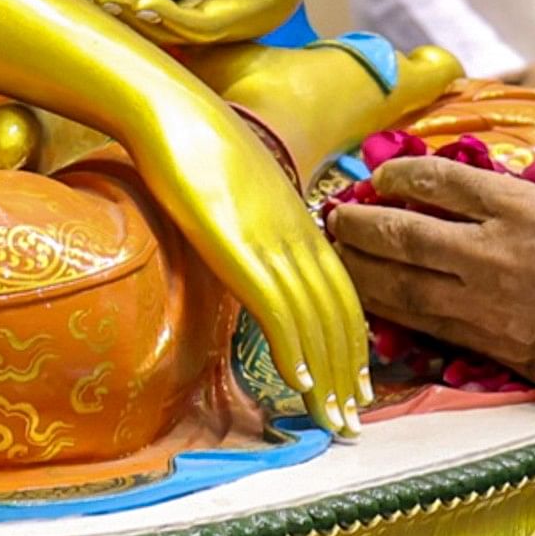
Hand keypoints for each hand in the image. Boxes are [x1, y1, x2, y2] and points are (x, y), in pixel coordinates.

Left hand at [88, 0, 310, 46]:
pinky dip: (115, 1)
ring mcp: (175, 22)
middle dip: (129, 16)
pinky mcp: (163, 10)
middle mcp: (194, 29)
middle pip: (157, 30)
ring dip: (116, 10)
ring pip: (141, 24)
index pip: (194, 27)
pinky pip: (135, 9)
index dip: (169, 18)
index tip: (146, 2)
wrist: (264, 3)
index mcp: (225, 24)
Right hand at [126, 86, 370, 436]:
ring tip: (336, 421)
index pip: (343, 296)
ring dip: (329, 379)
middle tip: (355, 423)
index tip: (361, 384)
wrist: (173, 112)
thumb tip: (260, 263)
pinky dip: (295, 349)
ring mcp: (274, 243)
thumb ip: (263, 231)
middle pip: (339, 317)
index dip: (355, 345)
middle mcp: (301, 237)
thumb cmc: (199, 147)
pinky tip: (301, 383)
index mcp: (304, 224)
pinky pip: (278, 309)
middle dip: (350, 376)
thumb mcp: (247, 194)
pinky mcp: (242, 249)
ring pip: (316, 322)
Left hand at [329, 157, 534, 422]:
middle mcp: (496, 254)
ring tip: (335, 264)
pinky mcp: (498, 347)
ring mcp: (492, 305)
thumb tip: (522, 191)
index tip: (381, 176)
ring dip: (363, 274)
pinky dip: (395, 317)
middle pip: (407, 235)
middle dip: (363, 226)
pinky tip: (373, 311)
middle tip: (333, 219)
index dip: (404, 177)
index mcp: (524, 207)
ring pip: (406, 288)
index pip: (444, 183)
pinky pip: (432, 329)